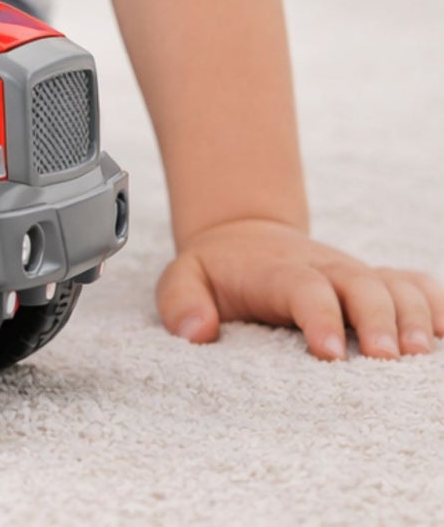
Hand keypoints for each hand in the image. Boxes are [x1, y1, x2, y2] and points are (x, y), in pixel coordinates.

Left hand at [157, 218, 443, 359]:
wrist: (243, 237)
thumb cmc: (216, 271)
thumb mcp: (182, 279)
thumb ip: (180, 303)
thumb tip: (195, 332)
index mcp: (278, 272)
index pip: (303, 288)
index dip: (318, 316)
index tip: (328, 353)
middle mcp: (325, 270)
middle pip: (362, 286)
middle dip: (377, 321)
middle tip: (386, 359)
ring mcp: (354, 276)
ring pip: (396, 286)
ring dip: (414, 317)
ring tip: (421, 355)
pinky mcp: (376, 283)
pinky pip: (417, 286)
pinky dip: (437, 306)